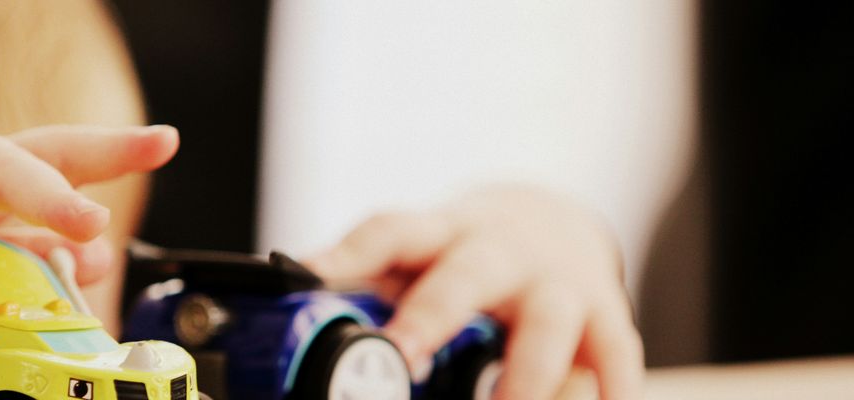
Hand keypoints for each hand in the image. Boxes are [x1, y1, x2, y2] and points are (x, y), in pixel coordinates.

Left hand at [308, 186, 642, 399]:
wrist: (552, 223)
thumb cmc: (464, 254)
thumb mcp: (416, 255)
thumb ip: (364, 280)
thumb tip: (282, 303)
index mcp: (440, 234)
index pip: (390, 231)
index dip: (350, 253)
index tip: (311, 275)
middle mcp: (500, 252)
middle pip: (468, 272)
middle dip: (435, 313)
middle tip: (403, 355)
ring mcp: (558, 283)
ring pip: (549, 322)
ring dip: (527, 376)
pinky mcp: (605, 316)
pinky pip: (615, 353)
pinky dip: (606, 389)